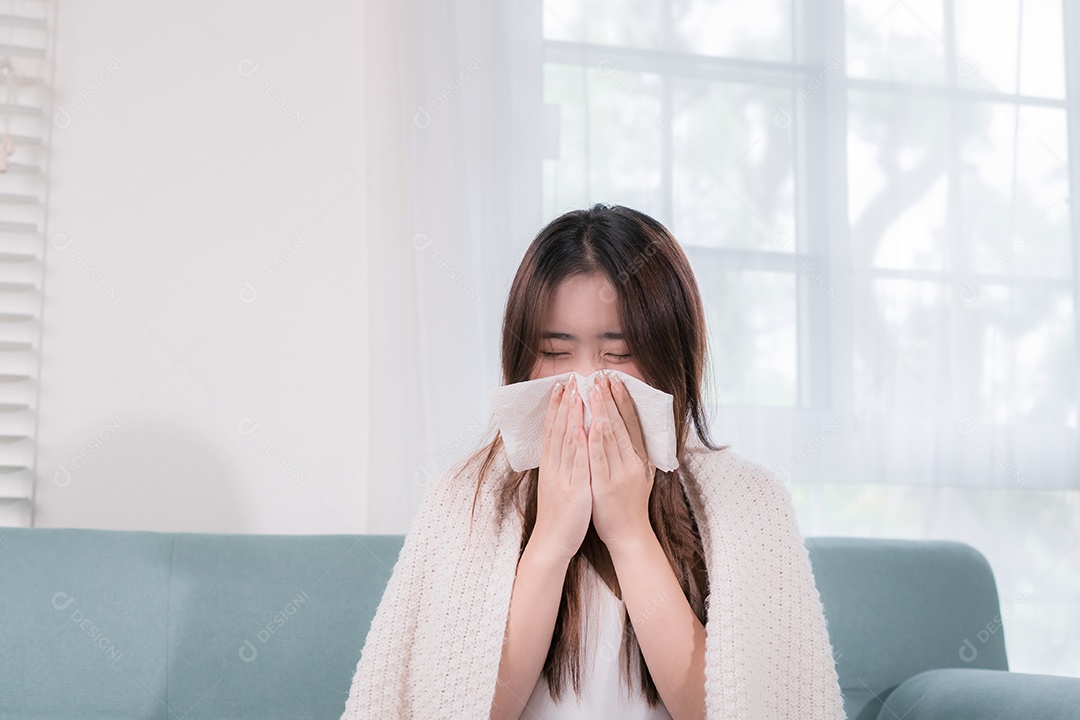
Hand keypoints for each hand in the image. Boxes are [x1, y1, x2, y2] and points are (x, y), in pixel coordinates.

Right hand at [530, 375, 592, 563]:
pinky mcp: (573, 489)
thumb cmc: (559, 515)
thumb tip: (567, 443)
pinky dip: (577, 444)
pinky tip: (581, 428)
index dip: (556, 407)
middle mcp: (554, 467)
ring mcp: (562, 477)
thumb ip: (561, 463)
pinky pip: (575, 464)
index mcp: (551, 465)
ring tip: (574, 393)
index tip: (560, 386)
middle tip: (567, 379)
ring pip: (565, 441)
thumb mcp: (558, 483)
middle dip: (562, 403)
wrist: (552, 542)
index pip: (552, 430)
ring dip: (569, 416)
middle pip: (557, 429)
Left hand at [587, 371, 655, 553]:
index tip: (615, 380)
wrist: (629, 535)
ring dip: (602, 411)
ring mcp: (620, 473)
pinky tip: (591, 424)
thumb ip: (632, 452)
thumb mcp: (638, 474)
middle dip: (611, 398)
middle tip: (602, 376)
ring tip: (594, 389)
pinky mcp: (606, 485)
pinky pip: (600, 459)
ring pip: (611, 436)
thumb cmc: (629, 504)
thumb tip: (625, 428)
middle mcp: (632, 462)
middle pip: (621, 424)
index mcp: (639, 458)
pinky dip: (596, 440)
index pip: (631, 422)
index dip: (623, 400)